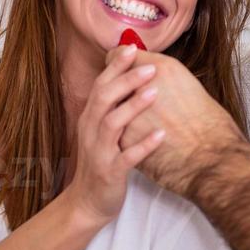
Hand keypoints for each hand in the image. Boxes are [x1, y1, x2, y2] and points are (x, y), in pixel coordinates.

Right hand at [60, 45, 166, 227]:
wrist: (87, 202)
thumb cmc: (101, 162)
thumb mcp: (102, 132)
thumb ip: (112, 108)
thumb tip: (129, 80)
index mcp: (90, 119)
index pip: (100, 85)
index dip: (115, 67)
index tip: (132, 47)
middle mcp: (90, 131)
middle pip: (104, 98)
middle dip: (126, 80)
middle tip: (151, 67)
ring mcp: (99, 152)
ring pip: (112, 124)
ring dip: (133, 107)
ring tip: (155, 93)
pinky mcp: (109, 172)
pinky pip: (126, 157)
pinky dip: (144, 145)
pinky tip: (161, 135)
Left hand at [103, 48, 245, 195]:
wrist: (210, 158)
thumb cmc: (208, 123)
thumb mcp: (187, 84)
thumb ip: (161, 74)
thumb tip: (144, 71)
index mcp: (160, 68)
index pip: (119, 56)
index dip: (119, 64)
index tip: (120, 70)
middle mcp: (141, 87)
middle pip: (112, 81)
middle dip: (116, 88)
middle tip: (123, 95)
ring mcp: (129, 114)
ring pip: (111, 109)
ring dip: (118, 113)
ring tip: (135, 120)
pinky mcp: (124, 139)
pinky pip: (117, 133)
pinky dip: (126, 136)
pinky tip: (139, 140)